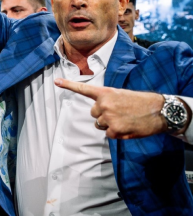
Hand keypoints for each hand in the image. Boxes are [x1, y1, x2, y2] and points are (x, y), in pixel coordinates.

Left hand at [55, 79, 170, 138]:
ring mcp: (108, 117)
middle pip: (94, 114)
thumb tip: (99, 113)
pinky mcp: (114, 129)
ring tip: (126, 119)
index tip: (56, 81)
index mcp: (106, 93)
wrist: (160, 111)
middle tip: (121, 113)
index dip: (69, 85)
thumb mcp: (122, 95)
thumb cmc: (141, 103)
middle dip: (104, 115)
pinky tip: (128, 127)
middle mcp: (104, 104)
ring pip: (100, 125)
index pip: (84, 89)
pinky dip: (118, 133)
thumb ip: (107, 101)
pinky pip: (109, 134)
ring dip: (110, 125)